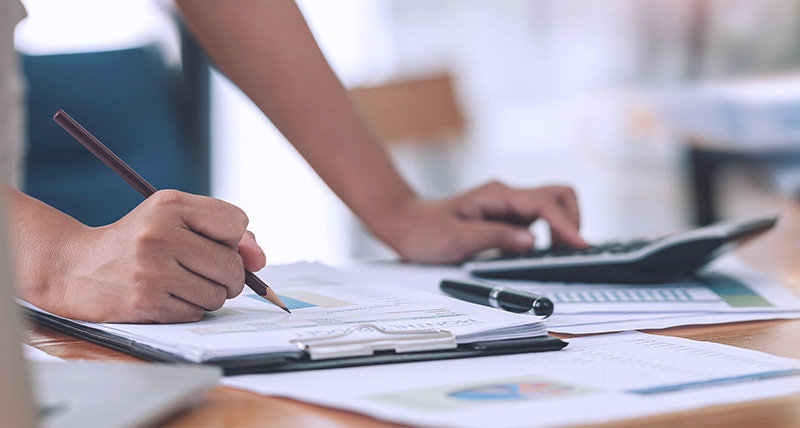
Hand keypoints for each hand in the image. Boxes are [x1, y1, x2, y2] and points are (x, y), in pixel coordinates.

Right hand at [27, 190, 265, 322]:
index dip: (232, 239)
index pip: (237, 223)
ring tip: (181, 283)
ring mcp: (151, 270)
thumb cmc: (138, 241)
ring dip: (208, 295)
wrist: (76, 267)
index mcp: (170, 204)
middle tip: (206, 272)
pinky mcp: (145, 302)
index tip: (213, 242)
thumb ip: (225, 232)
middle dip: (228, 276)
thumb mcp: (175, 220)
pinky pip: (195, 313)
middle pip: (232, 265)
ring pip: (217, 295)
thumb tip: (259, 260)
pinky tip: (165, 297)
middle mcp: (160, 234)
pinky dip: (188, 310)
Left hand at [372, 182, 586, 263]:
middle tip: (570, 250)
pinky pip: (540, 220)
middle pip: (558, 195)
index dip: (565, 225)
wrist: (406, 223)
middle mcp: (507, 196)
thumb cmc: (426, 230)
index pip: (543, 204)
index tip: (580, 245)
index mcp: (497, 195)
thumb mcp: (458, 239)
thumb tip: (532, 241)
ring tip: (560, 254)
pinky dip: (551, 234)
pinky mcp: (507, 217)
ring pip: (552, 206)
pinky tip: (544, 252)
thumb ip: (497, 238)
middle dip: (571, 220)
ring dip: (563, 227)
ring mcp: (509, 205)